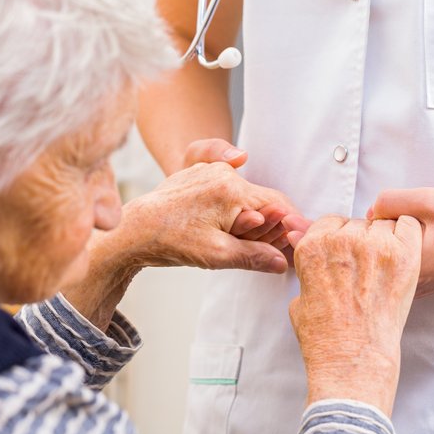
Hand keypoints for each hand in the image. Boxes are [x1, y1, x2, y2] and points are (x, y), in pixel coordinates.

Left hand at [121, 161, 293, 273]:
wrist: (133, 229)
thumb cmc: (170, 241)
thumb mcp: (216, 255)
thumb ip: (254, 256)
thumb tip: (282, 261)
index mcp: (231, 189)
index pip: (278, 205)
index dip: (291, 225)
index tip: (300, 243)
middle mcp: (223, 173)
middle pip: (263, 200)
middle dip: (272, 225)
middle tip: (275, 252)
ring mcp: (211, 172)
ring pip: (247, 197)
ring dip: (253, 219)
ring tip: (244, 244)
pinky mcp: (201, 176)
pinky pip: (230, 193)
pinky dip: (237, 211)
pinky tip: (230, 231)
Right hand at [290, 215, 421, 413]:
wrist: (353, 359)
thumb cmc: (325, 337)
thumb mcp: (300, 298)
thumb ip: (308, 272)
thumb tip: (313, 259)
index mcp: (313, 246)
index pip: (330, 222)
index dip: (338, 239)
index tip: (346, 254)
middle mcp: (341, 240)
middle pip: (356, 223)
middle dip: (360, 241)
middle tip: (365, 269)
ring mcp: (374, 245)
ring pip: (382, 225)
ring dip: (384, 240)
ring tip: (384, 269)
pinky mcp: (403, 255)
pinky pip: (408, 225)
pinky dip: (408, 235)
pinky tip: (403, 257)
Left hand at [369, 188, 433, 296]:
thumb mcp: (427, 200)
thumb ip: (390, 201)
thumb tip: (369, 213)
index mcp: (403, 263)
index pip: (366, 242)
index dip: (377, 221)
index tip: (399, 215)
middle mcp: (407, 283)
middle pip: (373, 256)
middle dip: (382, 237)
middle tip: (412, 224)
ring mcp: (416, 289)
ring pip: (387, 265)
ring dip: (394, 247)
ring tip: (424, 234)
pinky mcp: (425, 289)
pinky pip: (400, 272)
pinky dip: (404, 257)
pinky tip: (427, 244)